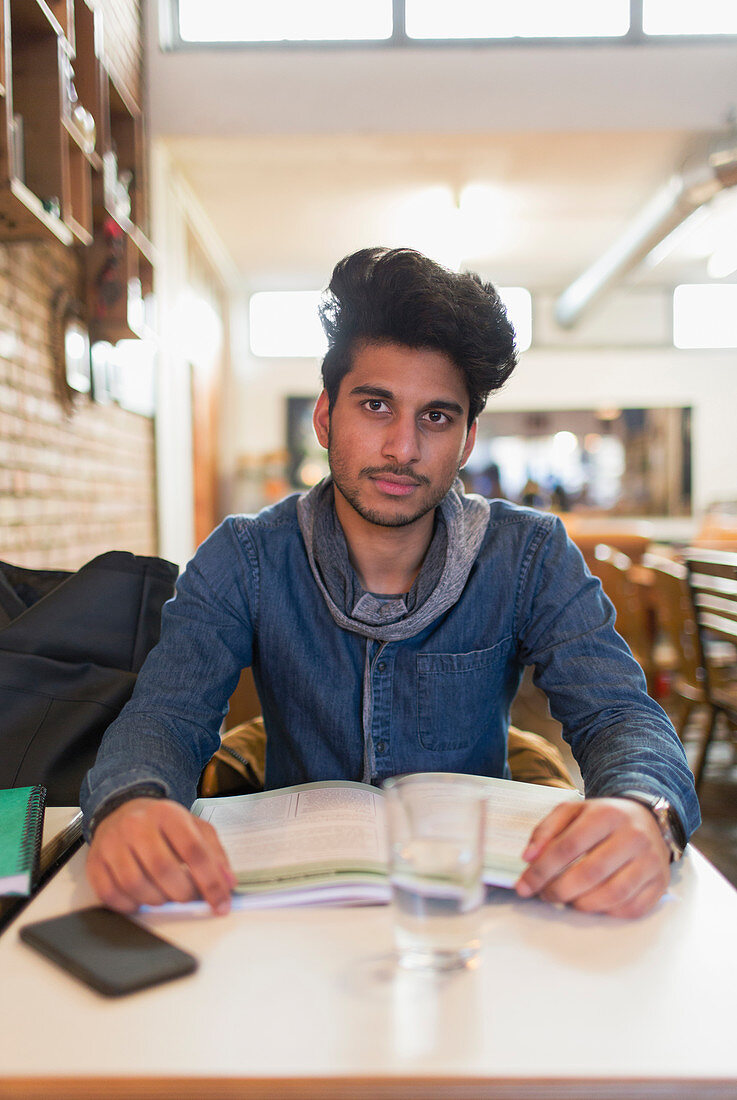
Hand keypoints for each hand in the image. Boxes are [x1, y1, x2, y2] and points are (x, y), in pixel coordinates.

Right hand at [86, 797, 235, 914]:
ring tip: (166, 896)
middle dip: (183, 893)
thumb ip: (214, 853)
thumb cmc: (162, 824)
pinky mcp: (95, 862)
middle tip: (189, 898)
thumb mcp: (194, 827)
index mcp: (168, 814)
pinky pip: (111, 894)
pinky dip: (130, 906)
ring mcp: (113, 843)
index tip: (221, 904)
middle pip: (163, 869)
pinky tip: (142, 900)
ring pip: (136, 885)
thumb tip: (227, 883)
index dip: (211, 882)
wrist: (123, 809)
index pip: (193, 851)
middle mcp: (137, 825)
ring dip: (157, 900)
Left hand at [515, 797, 670, 917]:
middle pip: (589, 873)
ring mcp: (650, 861)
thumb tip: (529, 858)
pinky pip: (631, 909)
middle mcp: (633, 837)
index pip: (568, 847)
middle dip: (559, 891)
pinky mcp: (660, 883)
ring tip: (567, 900)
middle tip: (545, 895)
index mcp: (607, 814)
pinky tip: (593, 903)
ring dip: (581, 905)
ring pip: (611, 895)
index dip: (542, 870)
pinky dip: (606, 913)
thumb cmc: (603, 818)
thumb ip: (546, 830)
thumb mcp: (572, 811)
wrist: (647, 819)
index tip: (524, 886)